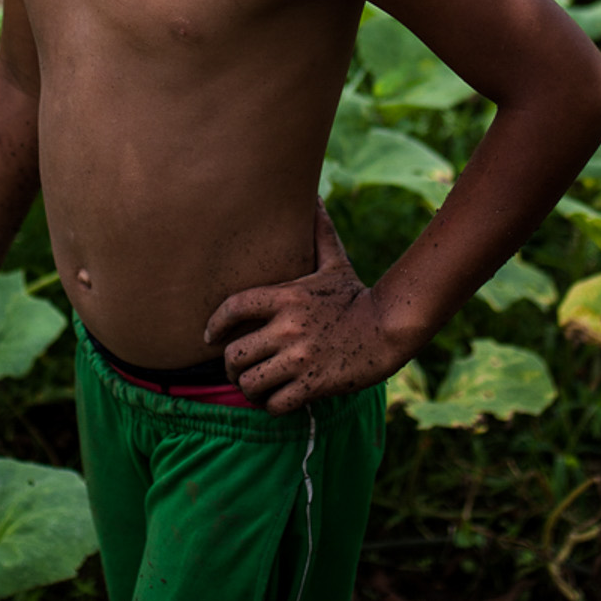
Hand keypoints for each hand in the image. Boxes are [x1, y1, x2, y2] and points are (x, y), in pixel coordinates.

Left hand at [203, 200, 409, 415]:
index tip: (209, 336)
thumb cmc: (357, 295)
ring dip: (249, 390)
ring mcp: (299, 358)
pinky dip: (271, 405)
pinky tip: (277, 399)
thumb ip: (318, 232)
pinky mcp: (313, 384)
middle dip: (231, 367)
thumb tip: (313, 195)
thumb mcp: (335, 261)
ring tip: (256, 388)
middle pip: (233, 355)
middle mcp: (287, 328)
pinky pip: (275, 404)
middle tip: (238, 370)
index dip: (214, 324)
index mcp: (285, 297)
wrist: (391, 327)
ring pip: (250, 384)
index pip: (233, 308)